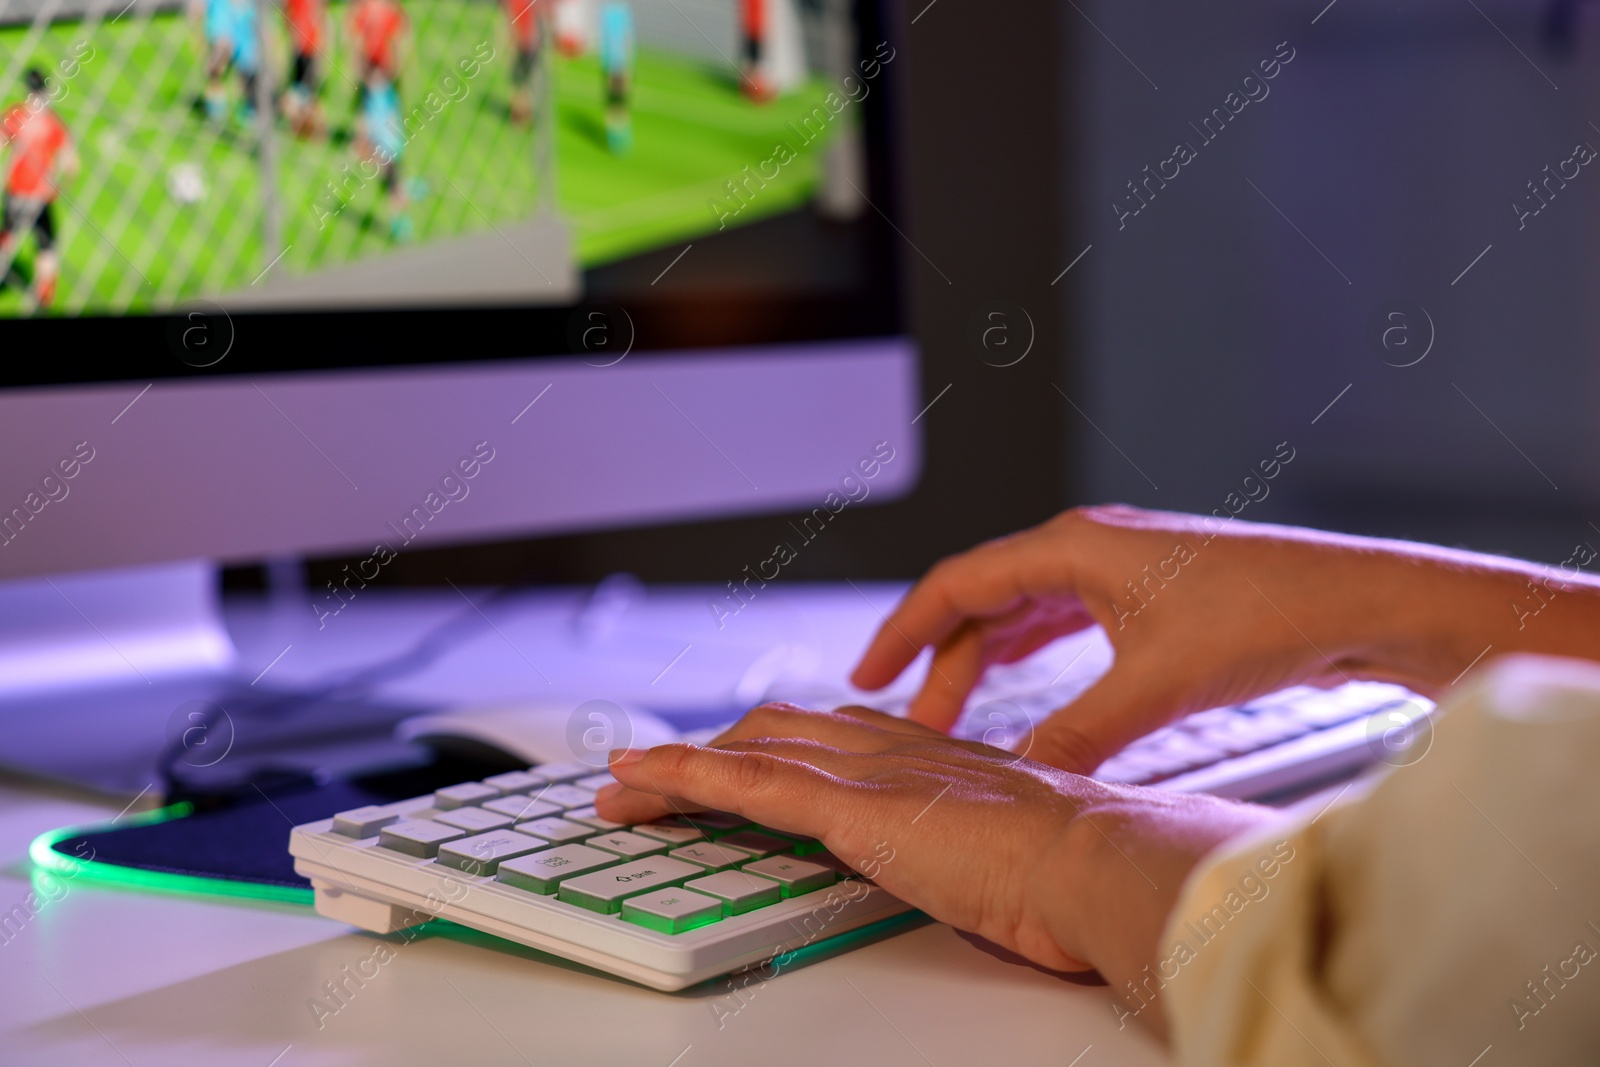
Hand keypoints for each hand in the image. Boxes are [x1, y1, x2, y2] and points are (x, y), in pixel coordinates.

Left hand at [596, 702, 1277, 1009]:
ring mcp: (866, 771)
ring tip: (624, 784)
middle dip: (711, 752)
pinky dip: (682, 778)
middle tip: (658, 774)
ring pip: (746, 751)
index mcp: (929, 757)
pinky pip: (744, 784)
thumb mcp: (1013, 852)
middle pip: (775, 733)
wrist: (1101, 861)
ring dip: (675, 768)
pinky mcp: (850, 806)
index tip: (738, 757)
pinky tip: (641, 780)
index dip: (771, 744)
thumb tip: (972, 876)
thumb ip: (974, 848)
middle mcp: (890, 748)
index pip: (827, 737)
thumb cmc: (1078, 868)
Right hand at [848, 504, 1540, 772]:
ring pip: (1023, 613)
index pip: (959, 583)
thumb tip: (1021, 780)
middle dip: (943, 661)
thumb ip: (1078, 734)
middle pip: (985, 600)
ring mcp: (1120, 567)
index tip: (869, 675)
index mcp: (1076, 545)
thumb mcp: (1157, 687)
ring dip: (985, 661)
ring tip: (956, 716)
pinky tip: (1026, 694)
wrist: (1357, 605)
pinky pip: (1062, 621)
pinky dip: (1031, 659)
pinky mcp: (1150, 595)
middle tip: (912, 717)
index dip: (905, 631)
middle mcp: (1089, 546)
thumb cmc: (1269, 619)